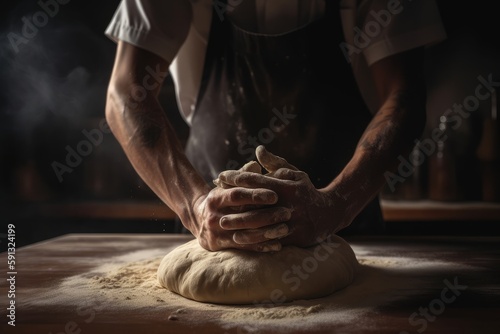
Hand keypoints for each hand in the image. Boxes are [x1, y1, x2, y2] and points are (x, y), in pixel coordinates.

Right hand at [191, 161, 292, 251]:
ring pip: (245, 234)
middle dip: (267, 215)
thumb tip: (256, 164)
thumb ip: (242, 176)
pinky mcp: (221, 245)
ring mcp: (217, 232)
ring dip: (267, 232)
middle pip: (243, 216)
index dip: (256, 195)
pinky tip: (277, 245)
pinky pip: (244, 247)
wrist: (198, 219)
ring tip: (285, 228)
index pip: (237, 195)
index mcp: (216, 198)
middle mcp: (215, 216)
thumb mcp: (226, 185)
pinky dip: (261, 246)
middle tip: (286, 212)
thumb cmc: (221, 199)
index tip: (275, 195)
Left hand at [217, 146, 347, 247]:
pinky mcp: (295, 237)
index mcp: (286, 186)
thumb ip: (274, 163)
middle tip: (214, 202)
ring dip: (240, 224)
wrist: (330, 213)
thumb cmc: (305, 190)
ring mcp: (292, 222)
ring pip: (262, 224)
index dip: (236, 178)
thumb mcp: (293, 173)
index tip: (219, 177)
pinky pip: (271, 240)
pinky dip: (255, 240)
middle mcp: (289, 204)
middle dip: (234, 203)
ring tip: (223, 223)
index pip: (257, 180)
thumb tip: (258, 149)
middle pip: (256, 203)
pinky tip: (240, 240)